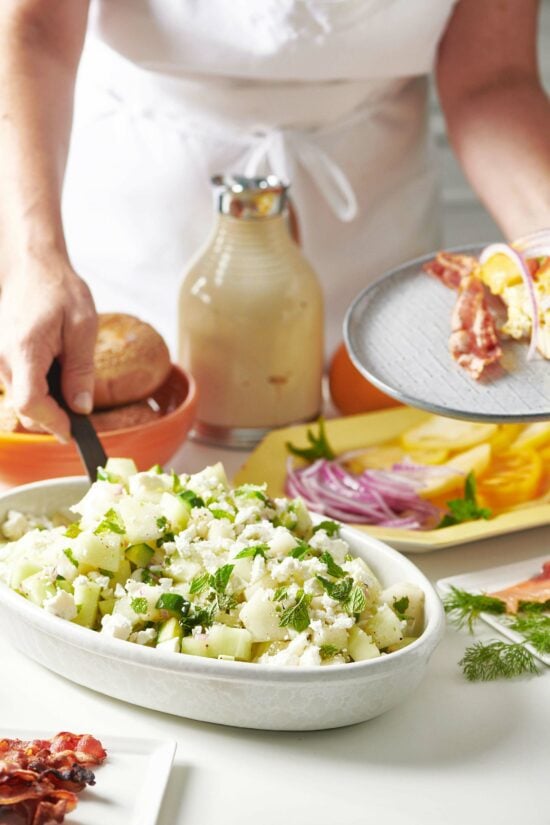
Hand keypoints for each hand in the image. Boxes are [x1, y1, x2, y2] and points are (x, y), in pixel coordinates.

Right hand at [0, 254, 96, 440]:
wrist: (32, 267)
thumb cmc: (59, 290)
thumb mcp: (83, 327)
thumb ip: (81, 370)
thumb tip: (82, 407)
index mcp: (25, 349)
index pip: (29, 402)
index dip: (52, 422)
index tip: (73, 431)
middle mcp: (3, 356)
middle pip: (23, 405)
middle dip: (51, 417)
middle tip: (79, 417)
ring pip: (20, 396)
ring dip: (45, 402)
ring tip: (70, 389)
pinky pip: (17, 382)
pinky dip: (36, 388)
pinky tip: (55, 377)